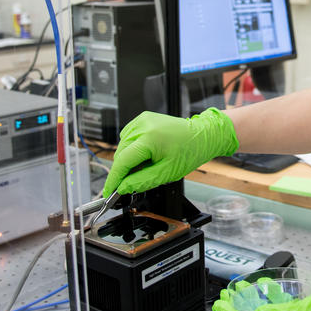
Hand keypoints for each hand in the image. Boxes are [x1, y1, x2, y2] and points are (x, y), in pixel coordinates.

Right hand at [102, 108, 238, 195]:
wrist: (202, 135)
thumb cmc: (189, 151)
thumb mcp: (166, 173)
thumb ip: (141, 181)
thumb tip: (123, 187)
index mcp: (149, 138)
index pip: (122, 162)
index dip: (113, 179)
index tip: (108, 192)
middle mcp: (143, 125)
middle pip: (120, 154)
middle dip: (124, 170)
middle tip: (134, 181)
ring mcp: (142, 120)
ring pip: (123, 146)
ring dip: (129, 159)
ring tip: (148, 163)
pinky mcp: (143, 118)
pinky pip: (128, 137)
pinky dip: (132, 148)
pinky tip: (146, 153)